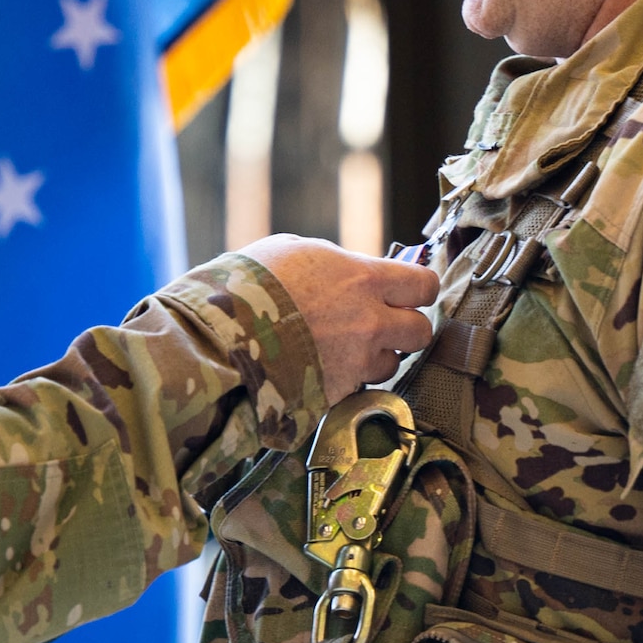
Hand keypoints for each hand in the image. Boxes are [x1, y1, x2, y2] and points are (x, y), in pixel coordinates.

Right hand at [238, 234, 438, 401]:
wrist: (219, 335)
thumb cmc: (247, 283)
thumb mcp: (291, 250)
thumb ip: (333, 262)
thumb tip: (346, 270)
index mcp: (364, 279)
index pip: (424, 285)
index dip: (417, 289)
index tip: (405, 291)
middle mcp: (370, 323)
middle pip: (421, 332)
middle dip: (405, 328)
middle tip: (380, 323)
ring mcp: (355, 362)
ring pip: (391, 365)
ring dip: (375, 357)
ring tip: (342, 348)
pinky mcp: (337, 393)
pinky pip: (356, 387)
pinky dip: (344, 379)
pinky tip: (318, 367)